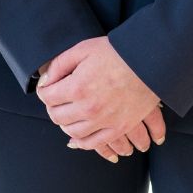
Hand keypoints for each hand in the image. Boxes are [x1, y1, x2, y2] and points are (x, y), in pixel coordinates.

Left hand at [36, 37, 163, 162]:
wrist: (148, 61)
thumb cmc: (116, 52)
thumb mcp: (83, 49)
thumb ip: (60, 64)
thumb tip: (47, 78)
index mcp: (76, 87)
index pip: (48, 97)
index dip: (45, 91)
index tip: (47, 88)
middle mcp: (88, 108)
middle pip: (58, 116)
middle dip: (52, 108)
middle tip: (54, 102)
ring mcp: (104, 121)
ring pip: (74, 132)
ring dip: (66, 125)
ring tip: (66, 117)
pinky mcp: (119, 128)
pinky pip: (95, 143)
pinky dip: (83, 143)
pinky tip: (78, 139)